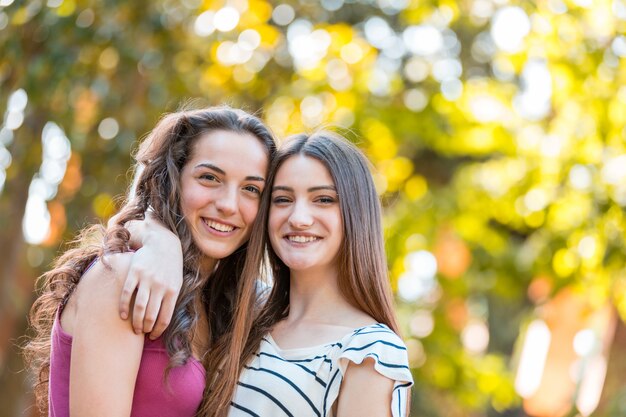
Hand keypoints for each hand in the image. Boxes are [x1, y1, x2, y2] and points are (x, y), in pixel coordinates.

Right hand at [119, 215, 182, 338]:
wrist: (163, 243)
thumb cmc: (170, 267)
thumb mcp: (177, 282)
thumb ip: (171, 300)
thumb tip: (163, 322)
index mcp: (173, 291)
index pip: (164, 318)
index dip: (157, 330)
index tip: (152, 336)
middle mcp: (160, 286)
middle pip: (150, 315)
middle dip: (144, 328)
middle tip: (140, 332)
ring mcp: (147, 279)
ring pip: (138, 307)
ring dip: (134, 322)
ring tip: (133, 328)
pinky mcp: (134, 273)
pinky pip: (127, 294)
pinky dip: (123, 307)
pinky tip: (122, 316)